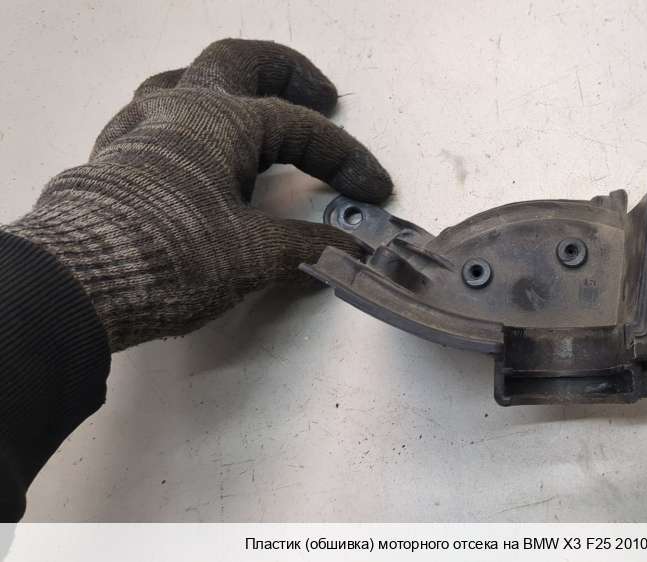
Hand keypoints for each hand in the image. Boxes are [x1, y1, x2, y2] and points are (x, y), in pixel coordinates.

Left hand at [6, 39, 391, 351]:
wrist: (81, 281)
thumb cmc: (172, 253)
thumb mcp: (254, 253)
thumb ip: (308, 246)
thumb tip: (349, 249)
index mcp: (220, 122)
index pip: (299, 128)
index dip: (345, 157)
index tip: (373, 190)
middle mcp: (177, 112)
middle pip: (238, 63)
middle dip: (287, 74)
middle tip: (320, 96)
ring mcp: (138, 132)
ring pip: (184, 82)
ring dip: (227, 91)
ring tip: (252, 112)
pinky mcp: (113, 162)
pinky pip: (152, 120)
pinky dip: (186, 127)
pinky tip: (193, 155)